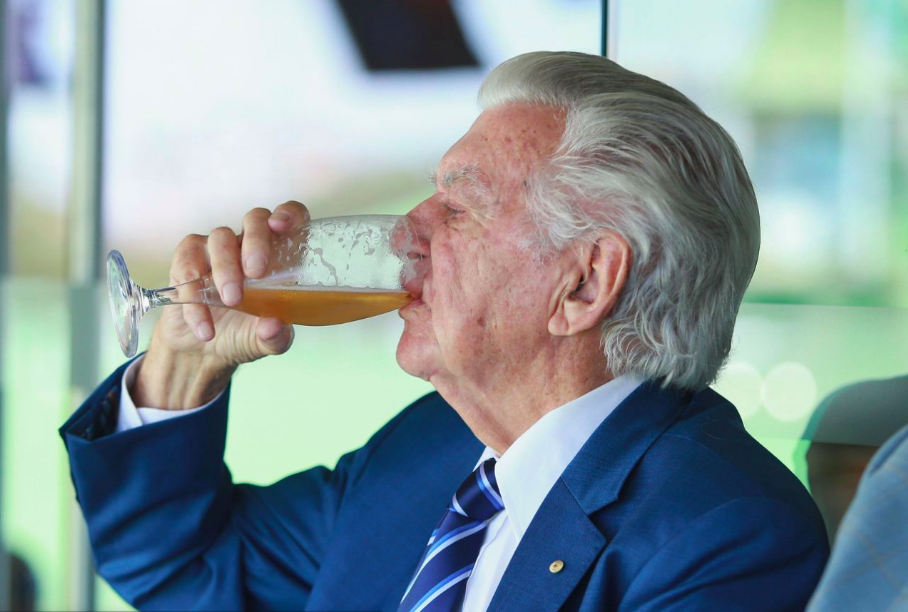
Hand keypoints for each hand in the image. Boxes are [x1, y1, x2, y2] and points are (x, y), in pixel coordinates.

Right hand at [132, 201, 309, 408]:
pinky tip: (205, 326)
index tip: (281, 227)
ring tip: (231, 301)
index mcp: (279, 254)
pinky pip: (188, 265)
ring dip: (225, 268)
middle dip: (255, 241)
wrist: (205, 352)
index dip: (288, 214)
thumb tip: (275, 326)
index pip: (289, 216)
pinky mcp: (187, 262)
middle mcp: (248, 244)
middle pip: (254, 219)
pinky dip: (196, 297)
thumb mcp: (267, 343)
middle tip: (255, 271)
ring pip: (219, 238)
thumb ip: (276, 336)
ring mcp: (217, 249)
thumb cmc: (245, 334)